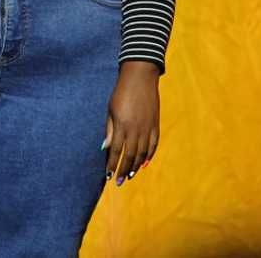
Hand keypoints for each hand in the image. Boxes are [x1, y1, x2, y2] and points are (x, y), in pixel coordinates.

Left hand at [104, 60, 159, 186]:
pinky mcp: (156, 124)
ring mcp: (147, 127)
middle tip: (119, 181)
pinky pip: (153, 145)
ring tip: (130, 176)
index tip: (108, 176)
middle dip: (123, 170)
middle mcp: (135, 129)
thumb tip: (104, 148)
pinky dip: (149, 156)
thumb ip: (110, 129)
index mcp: (122, 125)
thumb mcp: (111, 109)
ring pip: (142, 153)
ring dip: (136, 166)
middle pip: (129, 156)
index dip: (112, 165)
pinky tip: (144, 164)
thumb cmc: (121, 92)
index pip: (115, 151)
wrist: (140, 77)